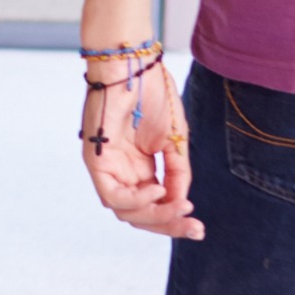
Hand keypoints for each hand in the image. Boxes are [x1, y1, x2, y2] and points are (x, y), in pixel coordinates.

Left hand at [80, 55, 202, 238]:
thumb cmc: (152, 95)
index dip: (175, 220)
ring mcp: (107, 167)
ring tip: (179, 208)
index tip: (200, 228)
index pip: (154, 206)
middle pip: (140, 215)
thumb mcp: (174, 141)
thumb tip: (181, 205)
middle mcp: (121, 171)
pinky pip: (112, 195)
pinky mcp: (94, 159)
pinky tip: (156, 191)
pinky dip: (135, 200)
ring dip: (155, 216)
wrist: (133, 66)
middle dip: (168, 226)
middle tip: (195, 229)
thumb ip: (177, 173)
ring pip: (126, 211)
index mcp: (139, 168)